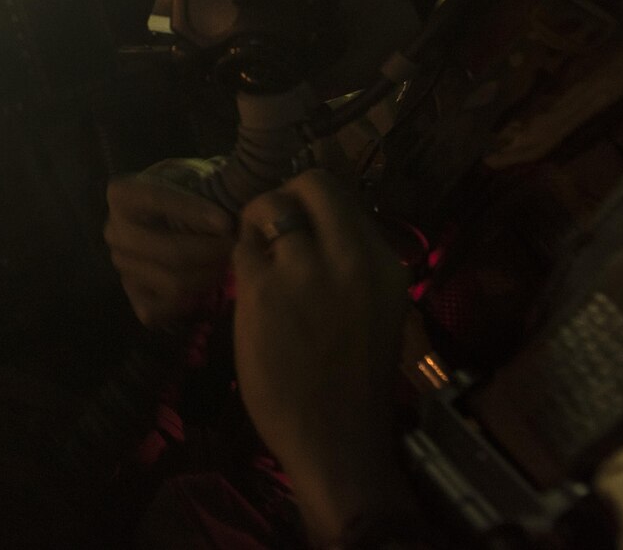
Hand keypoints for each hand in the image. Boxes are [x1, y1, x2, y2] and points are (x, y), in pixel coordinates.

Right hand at [104, 161, 236, 328]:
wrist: (171, 216)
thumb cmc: (187, 192)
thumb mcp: (194, 174)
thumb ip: (209, 183)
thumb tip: (235, 200)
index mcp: (122, 194)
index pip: (154, 200)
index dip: (192, 212)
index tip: (227, 222)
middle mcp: (114, 231)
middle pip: (170, 252)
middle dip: (211, 252)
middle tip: (238, 247)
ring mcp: (122, 267)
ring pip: (174, 283)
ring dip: (210, 275)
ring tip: (228, 261)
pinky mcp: (133, 297)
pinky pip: (167, 309)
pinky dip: (192, 302)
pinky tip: (207, 283)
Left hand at [232, 171, 414, 541]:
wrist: (337, 439)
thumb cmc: (353, 379)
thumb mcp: (375, 306)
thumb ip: (350, 261)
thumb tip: (316, 220)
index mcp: (383, 263)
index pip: (343, 194)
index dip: (311, 202)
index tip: (299, 223)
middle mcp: (350, 257)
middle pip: (310, 183)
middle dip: (284, 198)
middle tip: (271, 231)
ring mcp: (304, 272)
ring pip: (267, 208)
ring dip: (254, 229)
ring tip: (256, 263)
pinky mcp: (262, 291)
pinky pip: (240, 250)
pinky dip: (238, 262)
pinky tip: (247, 291)